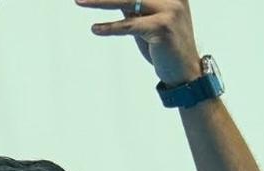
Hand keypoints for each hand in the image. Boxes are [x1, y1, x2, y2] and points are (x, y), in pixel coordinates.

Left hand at [79, 0, 201, 84]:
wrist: (184, 70)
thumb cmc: (162, 45)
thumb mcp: (146, 20)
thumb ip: (133, 7)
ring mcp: (170, 10)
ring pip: (128, 0)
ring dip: (99, 1)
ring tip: (79, 1)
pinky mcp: (162, 27)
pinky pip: (129, 26)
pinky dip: (109, 27)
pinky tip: (95, 29)